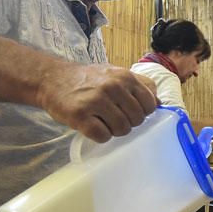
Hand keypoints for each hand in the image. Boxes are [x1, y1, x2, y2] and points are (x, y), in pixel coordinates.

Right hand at [36, 62, 156, 141]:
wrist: (52, 79)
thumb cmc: (87, 79)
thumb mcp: (115, 74)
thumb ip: (138, 86)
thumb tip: (161, 103)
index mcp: (125, 77)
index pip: (150, 105)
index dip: (143, 113)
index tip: (131, 112)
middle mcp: (112, 87)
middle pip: (137, 120)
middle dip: (128, 123)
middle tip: (114, 118)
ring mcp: (96, 101)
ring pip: (122, 129)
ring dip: (114, 131)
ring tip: (103, 122)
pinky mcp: (80, 116)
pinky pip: (102, 136)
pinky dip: (100, 136)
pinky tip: (92, 127)